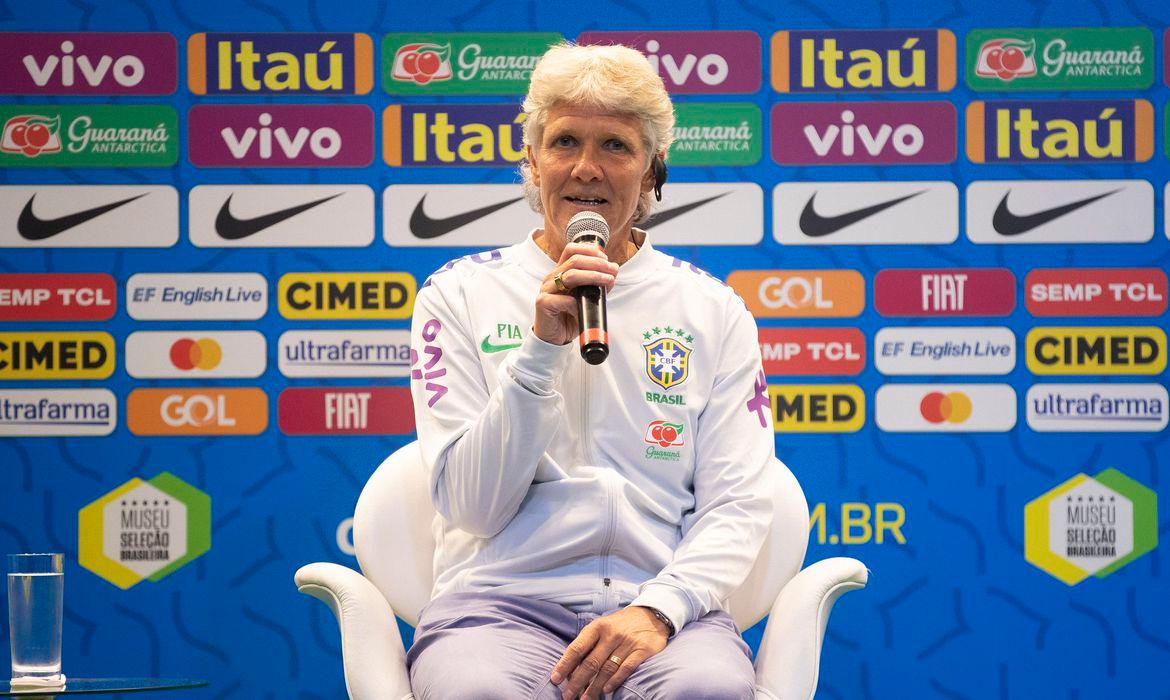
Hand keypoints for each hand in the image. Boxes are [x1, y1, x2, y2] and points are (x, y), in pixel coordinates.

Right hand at [534, 241, 618, 345]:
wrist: (555, 337)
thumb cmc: (570, 316)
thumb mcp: (586, 297)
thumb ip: (596, 284)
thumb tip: (613, 271)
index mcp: (560, 272)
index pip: (571, 250)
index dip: (590, 250)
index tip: (606, 258)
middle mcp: (552, 278)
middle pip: (574, 261)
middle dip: (597, 263)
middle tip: (612, 270)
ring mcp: (546, 290)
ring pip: (570, 276)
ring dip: (593, 277)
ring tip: (608, 281)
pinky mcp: (543, 304)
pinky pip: (562, 300)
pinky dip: (576, 303)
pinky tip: (583, 308)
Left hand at [551, 606, 669, 698]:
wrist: (651, 614)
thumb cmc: (620, 625)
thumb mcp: (602, 626)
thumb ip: (588, 644)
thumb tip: (570, 668)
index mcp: (597, 627)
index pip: (577, 648)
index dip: (565, 665)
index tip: (555, 679)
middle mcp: (611, 634)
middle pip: (591, 662)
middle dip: (577, 682)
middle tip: (567, 695)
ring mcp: (627, 642)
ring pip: (607, 669)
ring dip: (594, 686)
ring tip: (585, 699)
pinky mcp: (642, 650)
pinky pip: (626, 668)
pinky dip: (615, 681)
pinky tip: (607, 690)